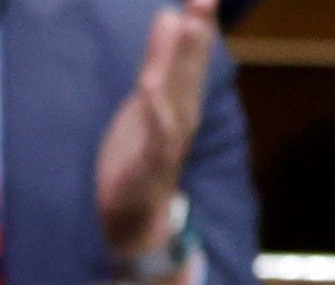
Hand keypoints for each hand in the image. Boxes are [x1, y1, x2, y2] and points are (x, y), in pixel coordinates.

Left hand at [91, 0, 215, 273]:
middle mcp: (181, 114)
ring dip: (180, 63)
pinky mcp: (149, 165)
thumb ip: (158, 60)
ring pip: (176, 95)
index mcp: (181, 98)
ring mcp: (168, 140)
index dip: (200, 22)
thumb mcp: (148, 98)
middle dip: (197, 34)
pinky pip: (156, 136)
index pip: (192, 54)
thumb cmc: (142, 152)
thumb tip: (169, 16)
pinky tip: (151, 88)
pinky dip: (157, 113)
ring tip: (184, 27)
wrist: (134, 214)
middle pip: (190, 69)